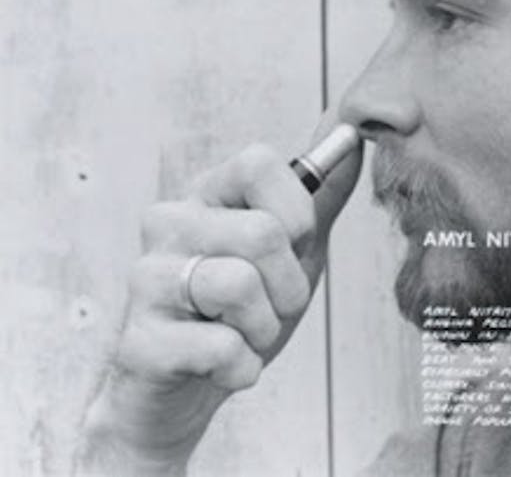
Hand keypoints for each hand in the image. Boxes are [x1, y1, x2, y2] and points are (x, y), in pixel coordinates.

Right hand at [76, 115, 361, 474]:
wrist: (184, 391)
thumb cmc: (240, 311)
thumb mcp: (292, 249)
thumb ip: (321, 195)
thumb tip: (353, 136)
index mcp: (205, 195)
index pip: (257, 162)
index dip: (295, 213)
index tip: (289, 248)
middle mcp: (167, 225)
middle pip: (263, 232)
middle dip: (288, 286)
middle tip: (266, 306)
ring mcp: (145, 280)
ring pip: (240, 286)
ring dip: (265, 328)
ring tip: (241, 334)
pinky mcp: (138, 341)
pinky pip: (222, 348)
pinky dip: (241, 368)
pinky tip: (220, 367)